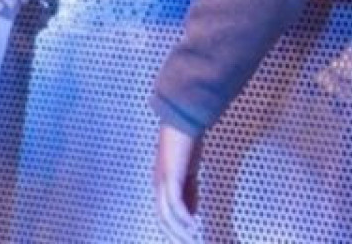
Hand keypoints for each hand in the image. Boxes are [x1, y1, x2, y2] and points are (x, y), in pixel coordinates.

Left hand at [152, 124, 202, 241]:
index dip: (175, 228)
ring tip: (191, 241)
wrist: (184, 119)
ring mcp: (162, 181)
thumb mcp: (190, 172)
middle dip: (174, 235)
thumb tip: (192, 214)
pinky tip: (193, 223)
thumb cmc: (187, 142)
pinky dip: (184, 216)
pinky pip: (175, 204)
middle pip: (162, 219)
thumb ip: (190, 192)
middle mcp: (158, 184)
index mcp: (161, 183)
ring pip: (166, 216)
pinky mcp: (170, 177)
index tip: (188, 237)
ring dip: (179, 231)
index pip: (164, 213)